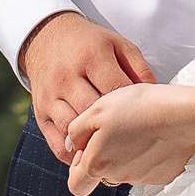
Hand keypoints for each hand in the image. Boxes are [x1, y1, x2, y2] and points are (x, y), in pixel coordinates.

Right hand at [19, 11, 155, 162]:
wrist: (47, 39)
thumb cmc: (90, 46)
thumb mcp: (118, 45)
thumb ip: (139, 69)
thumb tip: (154, 99)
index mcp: (91, 57)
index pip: (116, 90)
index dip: (133, 107)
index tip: (145, 118)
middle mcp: (67, 77)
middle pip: (93, 112)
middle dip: (114, 128)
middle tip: (133, 140)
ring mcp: (50, 97)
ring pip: (73, 131)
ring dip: (93, 144)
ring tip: (112, 151)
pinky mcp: (40, 114)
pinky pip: (57, 144)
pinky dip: (75, 156)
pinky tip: (91, 155)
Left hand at [66, 83, 194, 195]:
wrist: (184, 114)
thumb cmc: (141, 108)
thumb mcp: (98, 109)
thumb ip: (76, 130)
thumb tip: (71, 145)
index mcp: (98, 164)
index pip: (76, 185)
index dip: (77, 168)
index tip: (86, 148)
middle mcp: (118, 177)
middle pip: (102, 173)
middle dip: (105, 153)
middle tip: (117, 127)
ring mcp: (142, 178)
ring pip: (125, 169)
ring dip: (127, 152)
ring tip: (139, 125)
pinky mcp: (163, 175)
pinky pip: (148, 167)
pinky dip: (148, 154)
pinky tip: (155, 133)